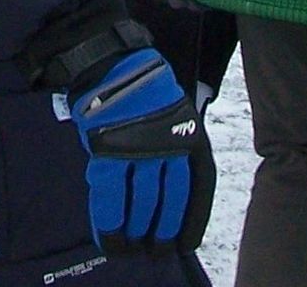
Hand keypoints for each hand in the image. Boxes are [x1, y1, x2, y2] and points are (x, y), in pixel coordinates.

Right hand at [68, 49, 214, 253]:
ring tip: (130, 249)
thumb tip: (164, 183)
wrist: (108, 57)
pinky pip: (110, 193)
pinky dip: (108, 218)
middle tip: (154, 251)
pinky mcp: (107, 147)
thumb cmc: (140, 81)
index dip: (192, 218)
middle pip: (170, 198)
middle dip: (162, 229)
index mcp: (189, 132)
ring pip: (141, 200)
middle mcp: (168, 143)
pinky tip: (107, 236)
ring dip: (136, 229)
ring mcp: (137, 146)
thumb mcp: (170, 109)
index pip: (199, 185)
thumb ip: (171, 141)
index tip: (185, 243)